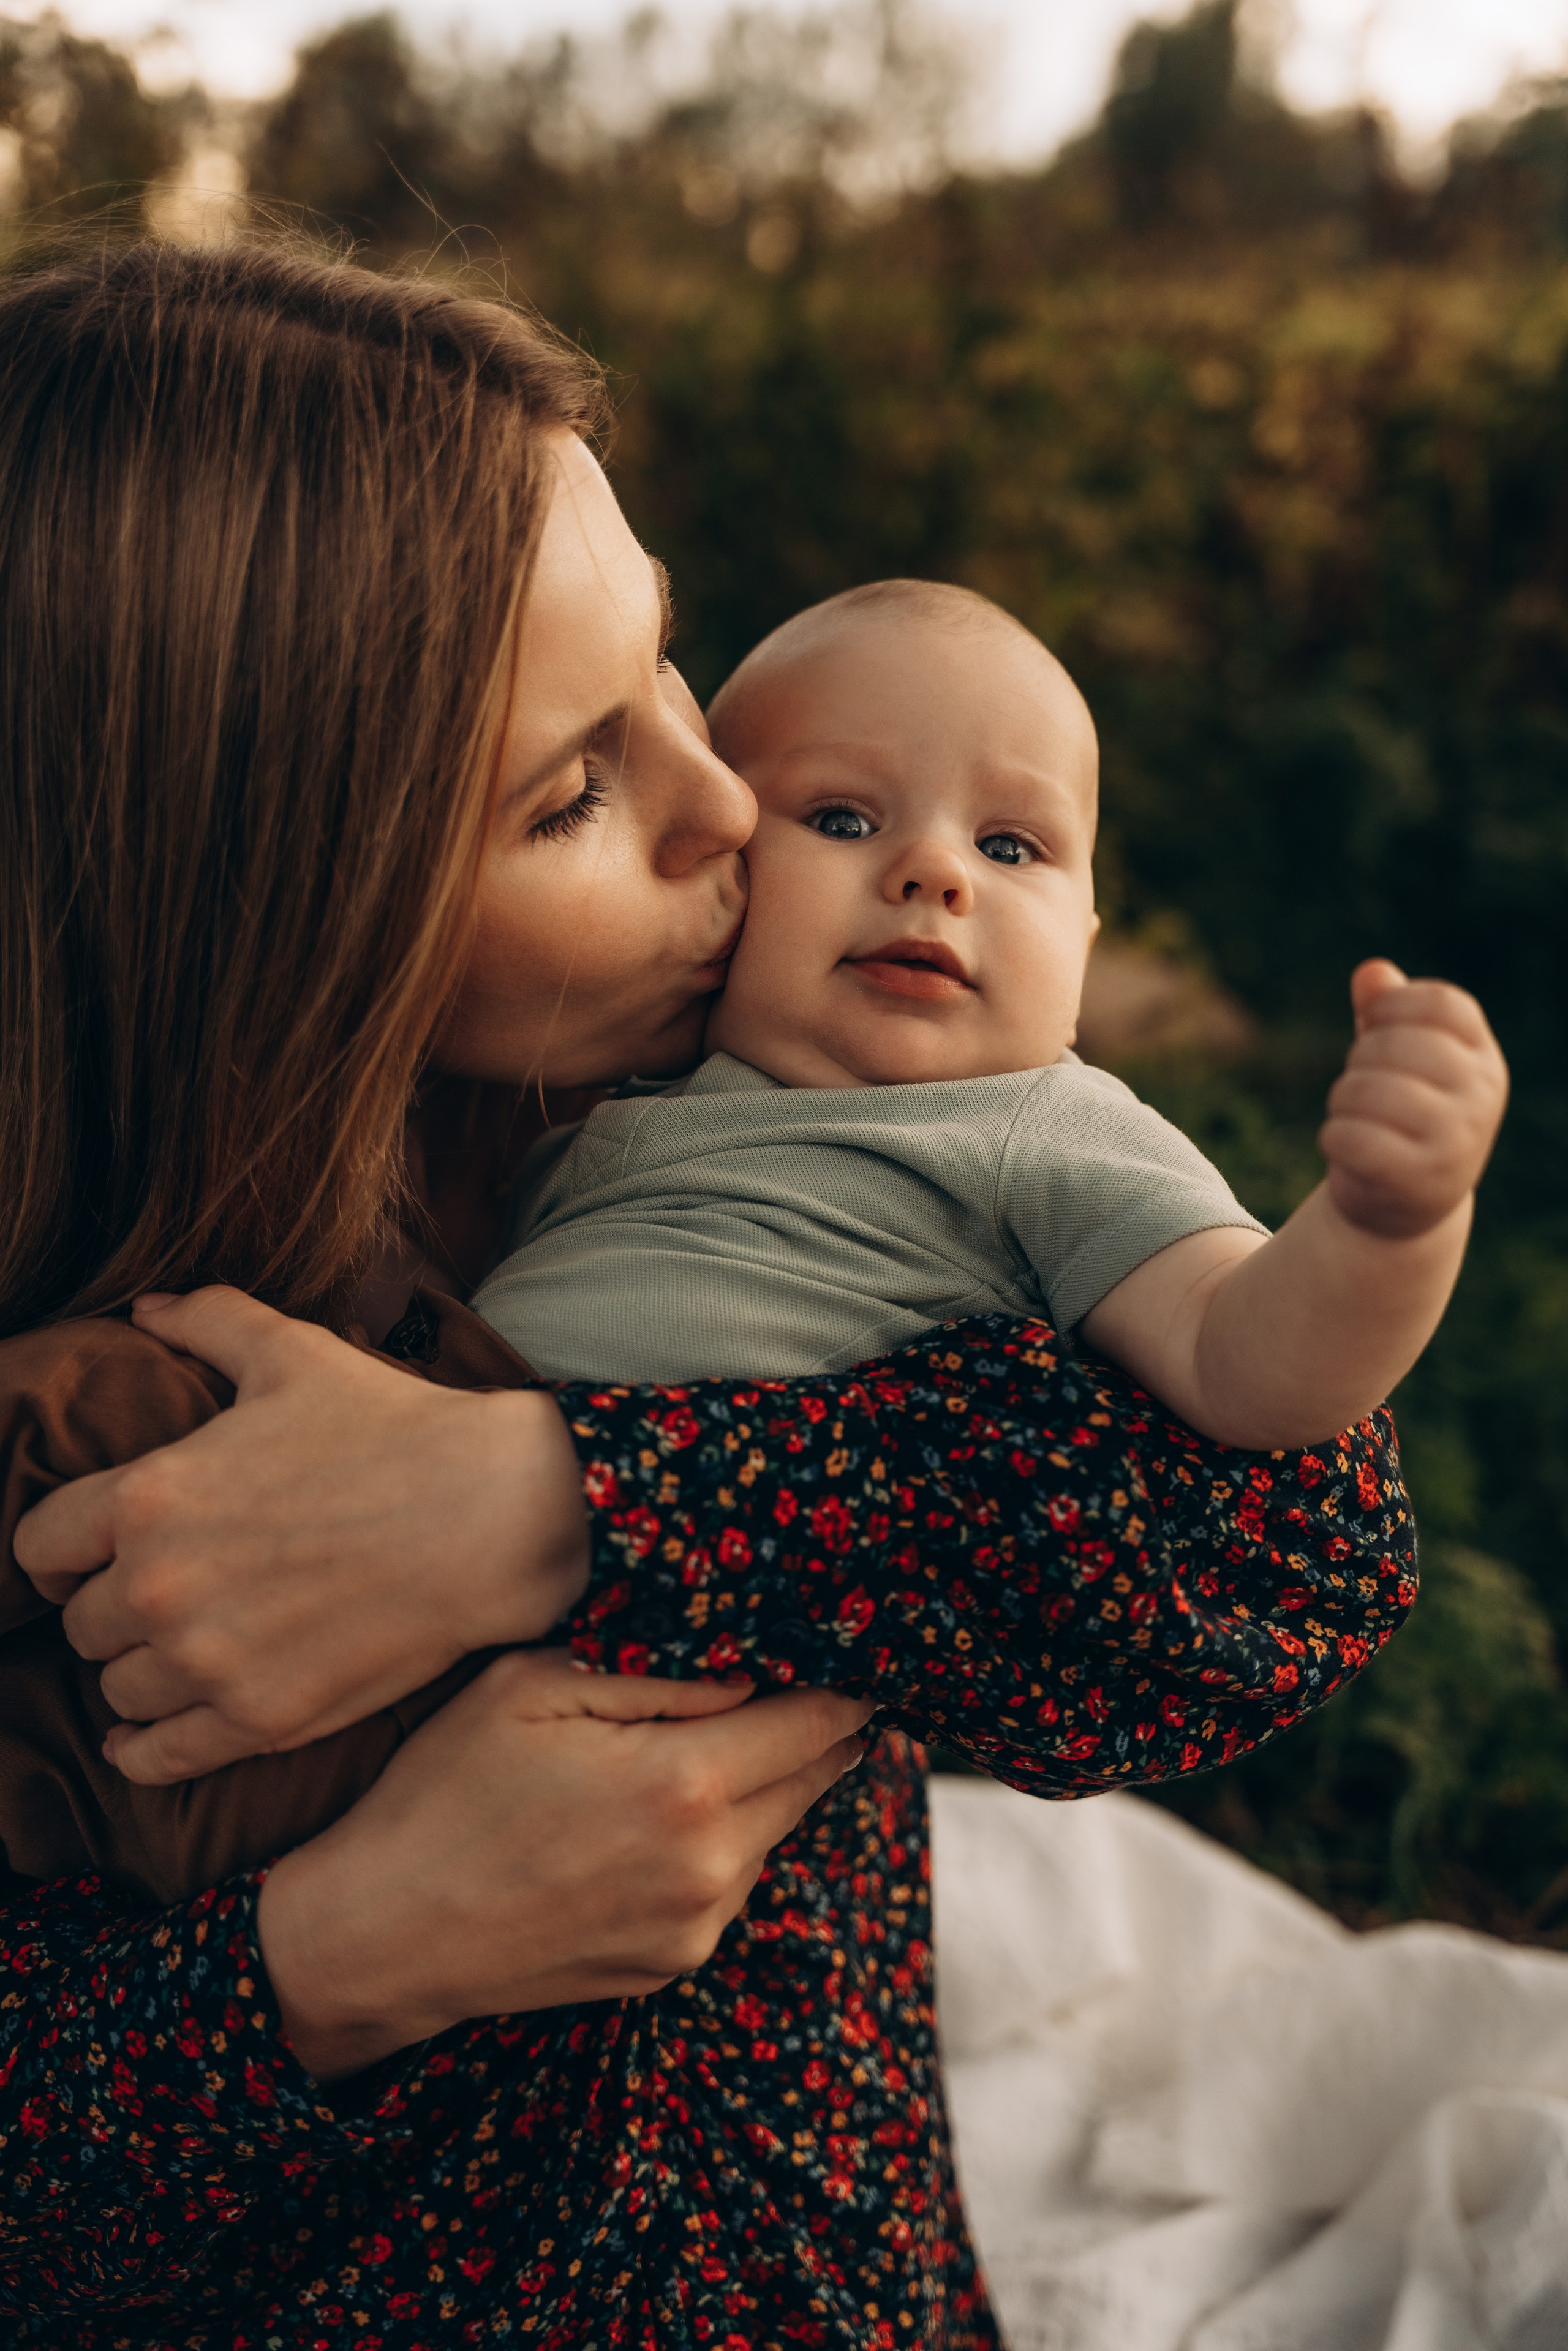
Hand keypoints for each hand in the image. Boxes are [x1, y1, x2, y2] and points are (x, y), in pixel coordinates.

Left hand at [12, 1287, 589, 1782]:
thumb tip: (146, 1306)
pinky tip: (145, 1736)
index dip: (59, 1552)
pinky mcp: (261, 1719)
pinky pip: (159, 1758)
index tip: (83, 1558)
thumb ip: (207, 1320)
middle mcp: (161, 1587)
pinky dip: (142, 1751)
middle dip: (113, 1608)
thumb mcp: (293, 1352)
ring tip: (178, 1653)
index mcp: (150, 1496)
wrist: (492, 1513)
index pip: (41, 1546)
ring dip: (140, 1671)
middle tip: (160, 1596)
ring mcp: (209, 1662)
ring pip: (119, 1690)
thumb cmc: (394, 1425)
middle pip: (81, 1625)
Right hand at [257, 1650, 871, 2076]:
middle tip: (808, 1681)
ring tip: (717, 1740)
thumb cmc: (444, 1790)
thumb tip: (748, 1673)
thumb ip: (656, 1673)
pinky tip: (660, 1813)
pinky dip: (721, 1840)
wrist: (380, 1934)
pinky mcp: (672, 1964)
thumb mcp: (533, 1687)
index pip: (818, 1723)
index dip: (845, 1683)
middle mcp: (710, 1867)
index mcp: (686, 1785)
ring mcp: (695, 1927)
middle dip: (817, 1728)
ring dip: (764, 1784)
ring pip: (774, 1832)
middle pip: (813, 1777)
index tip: (853, 1652)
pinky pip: (730, 1884)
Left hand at [1319, 960, 1507, 1240]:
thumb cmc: (1397, 1117)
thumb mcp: (1397, 1060)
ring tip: (1355, 1121)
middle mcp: (1482, 1096)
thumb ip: (1385, 1012)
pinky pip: (1353, 1138)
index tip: (1372, 1028)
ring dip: (1341, 1102)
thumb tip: (1372, 972)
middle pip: (1396, 1044)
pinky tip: (1345, 1150)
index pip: (1440, 1003)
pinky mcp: (1421, 1181)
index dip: (1391, 1006)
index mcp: (1482, 1058)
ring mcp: (1458, 1141)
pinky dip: (1333, 1139)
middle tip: (1362, 1090)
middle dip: (1358, 1062)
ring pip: (1367, 1090)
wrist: (1403, 1207)